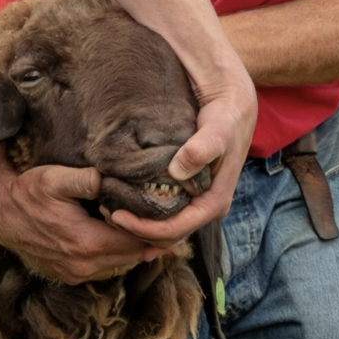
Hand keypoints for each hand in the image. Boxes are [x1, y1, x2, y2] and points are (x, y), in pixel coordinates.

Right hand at [0, 151, 168, 284]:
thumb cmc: (27, 193)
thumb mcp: (56, 178)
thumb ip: (88, 180)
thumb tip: (114, 178)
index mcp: (86, 243)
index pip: (136, 242)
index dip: (154, 229)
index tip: (166, 214)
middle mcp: (84, 265)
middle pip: (133, 257)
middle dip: (149, 239)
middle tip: (164, 219)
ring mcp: (76, 273)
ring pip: (121, 265)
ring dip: (133, 248)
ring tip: (144, 226)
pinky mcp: (69, 275)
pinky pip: (105, 270)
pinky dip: (116, 255)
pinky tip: (118, 236)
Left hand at [107, 56, 256, 251]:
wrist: (231, 103)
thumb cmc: (226, 115)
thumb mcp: (218, 129)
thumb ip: (202, 148)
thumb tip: (178, 171)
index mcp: (215, 202)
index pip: (177, 229)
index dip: (146, 228)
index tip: (118, 215)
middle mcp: (205, 207)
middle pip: (168, 235)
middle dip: (138, 231)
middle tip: (107, 214)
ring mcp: (195, 201)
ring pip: (164, 228)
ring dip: (138, 227)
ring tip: (109, 211)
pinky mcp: (185, 191)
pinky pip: (163, 212)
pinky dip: (143, 216)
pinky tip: (122, 207)